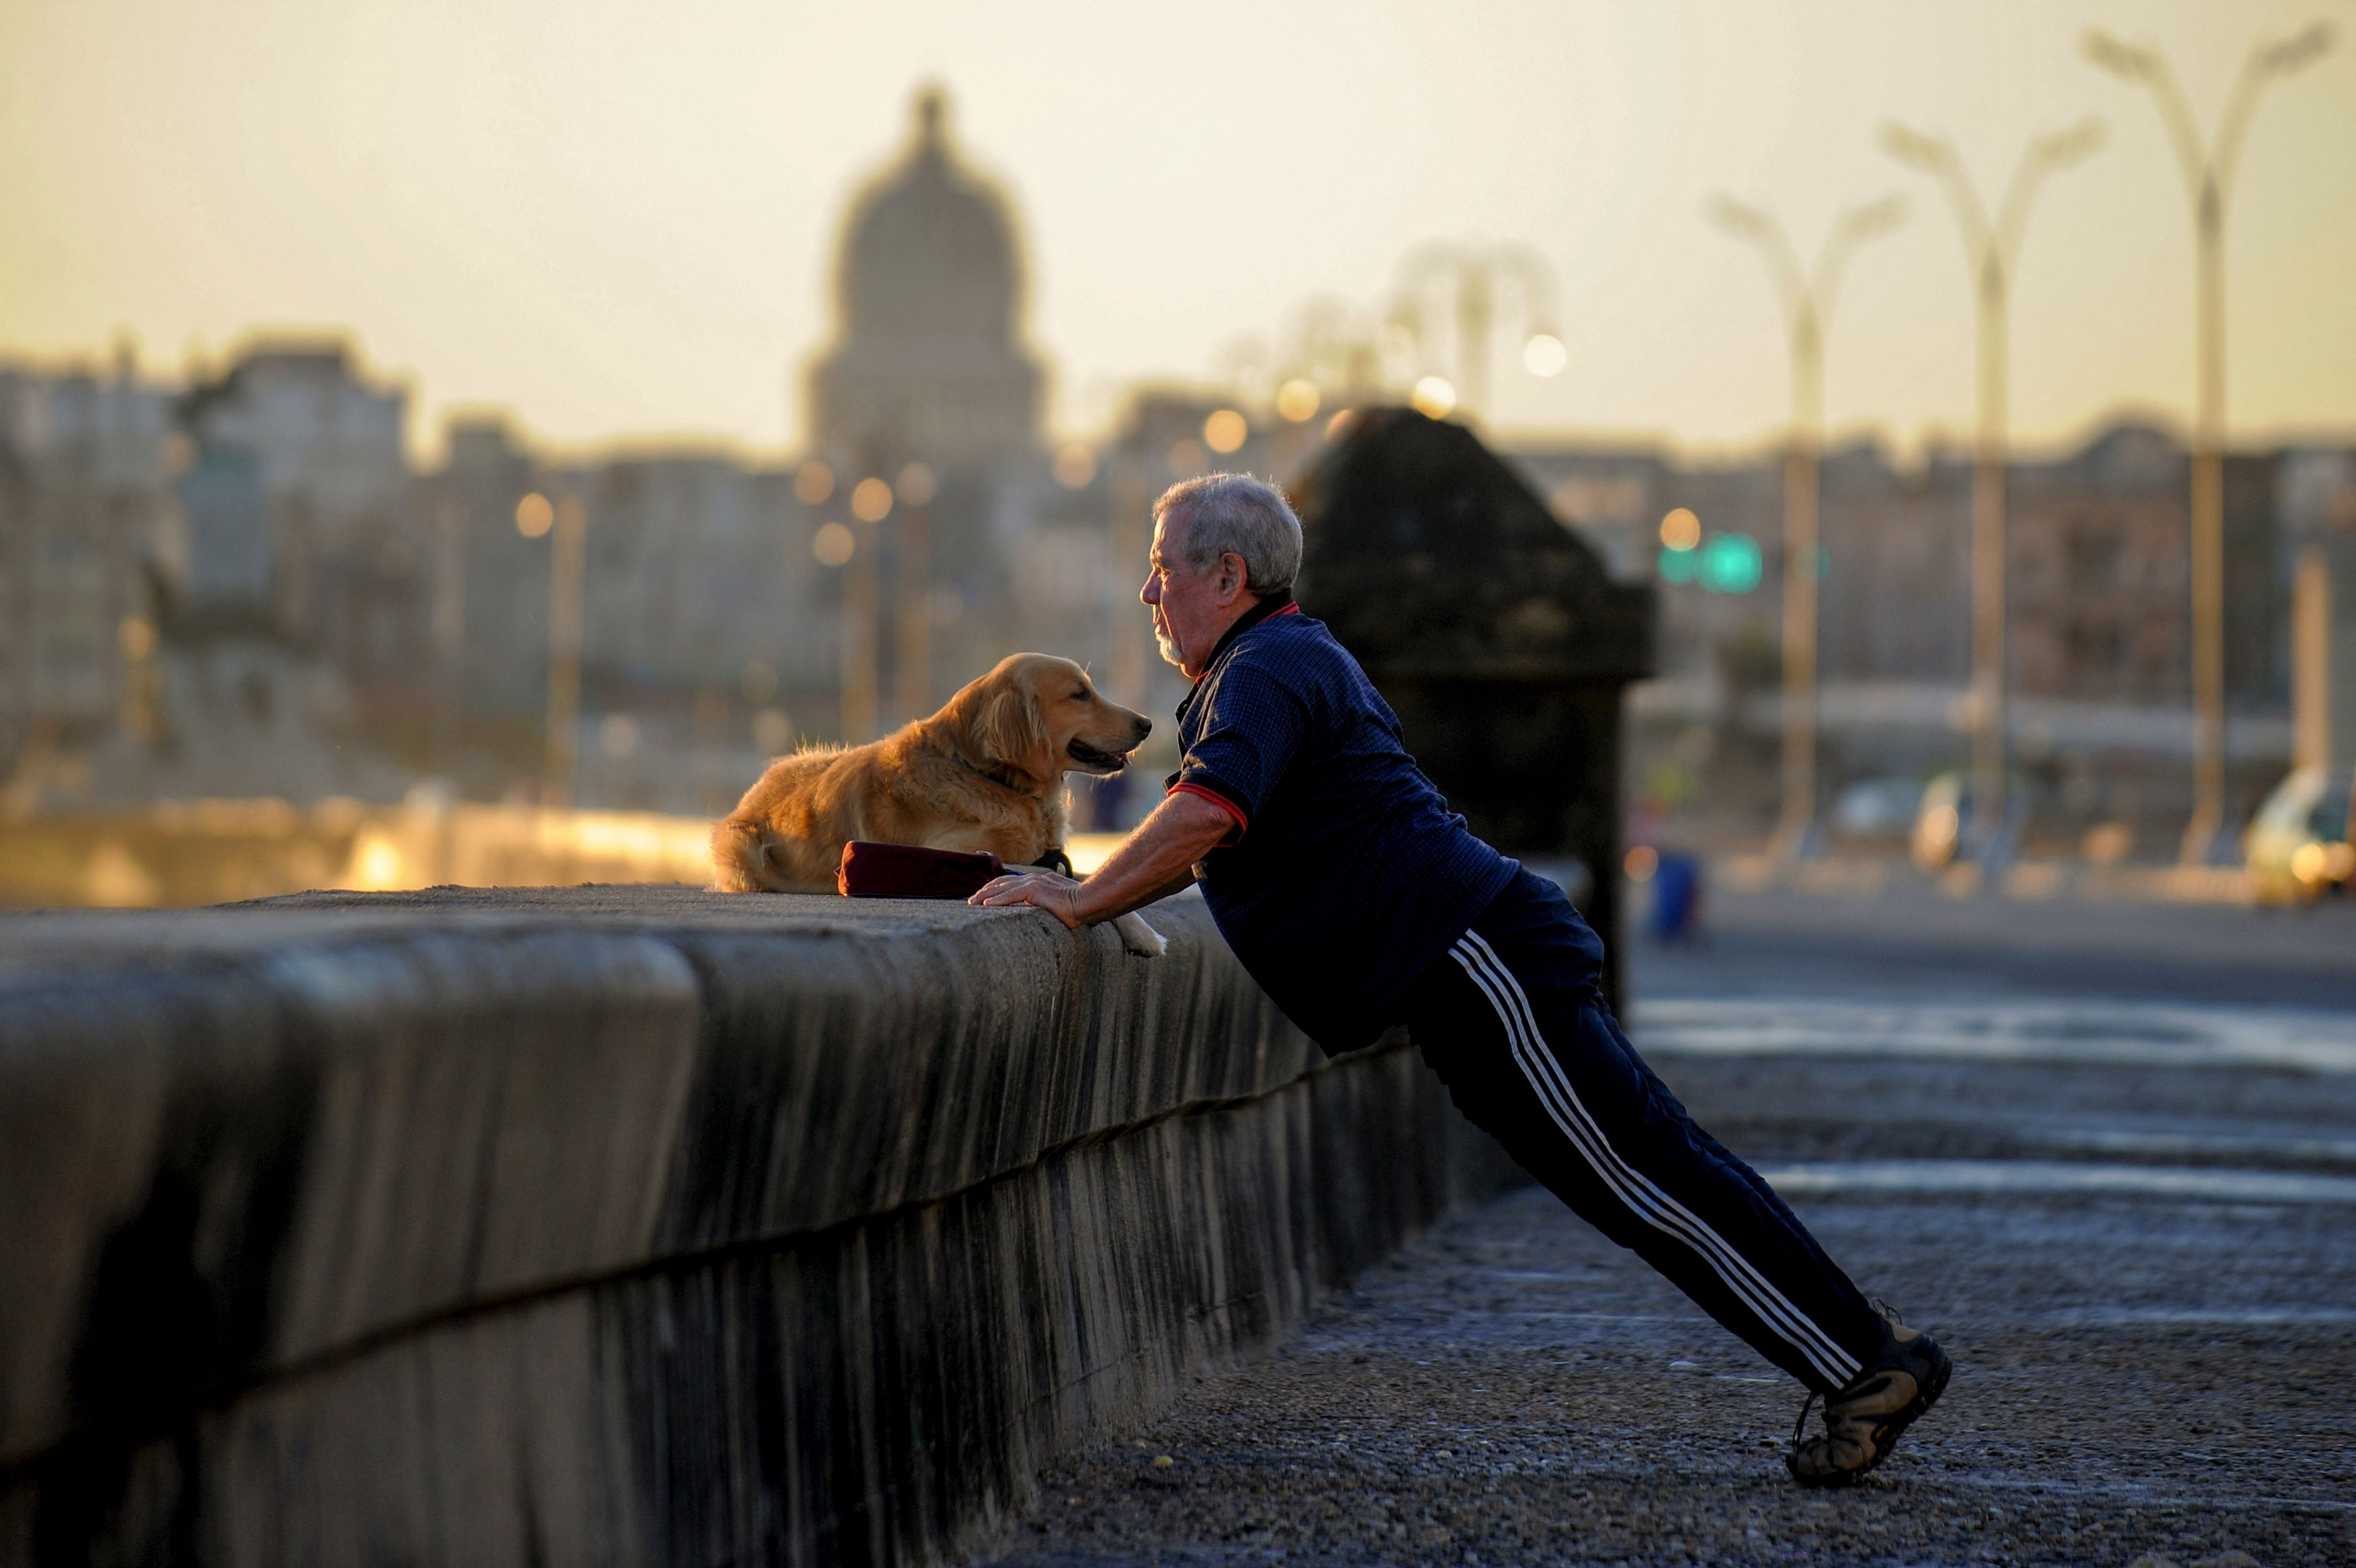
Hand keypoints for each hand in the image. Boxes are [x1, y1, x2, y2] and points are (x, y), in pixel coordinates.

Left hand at [969, 870, 1087, 927]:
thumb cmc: (1077, 908)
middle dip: (985, 891)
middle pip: (1002, 882)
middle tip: (971, 901)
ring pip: (1002, 887)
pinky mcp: (1035, 890)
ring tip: (973, 903)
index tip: (983, 898)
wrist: (1088, 902)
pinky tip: (985, 905)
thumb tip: (1034, 914)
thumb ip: (1042, 905)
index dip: (994, 889)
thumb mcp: (1054, 906)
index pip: (1010, 882)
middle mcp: (1033, 879)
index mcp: (1037, 882)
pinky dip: (997, 900)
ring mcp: (1034, 883)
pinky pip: (1011, 895)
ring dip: (985, 895)